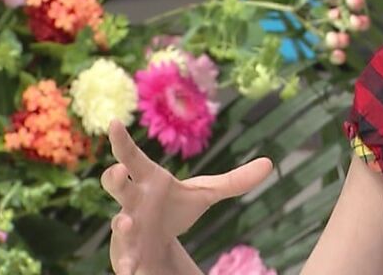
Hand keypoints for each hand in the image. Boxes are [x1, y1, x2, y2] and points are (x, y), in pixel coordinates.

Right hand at [104, 119, 273, 274]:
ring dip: (121, 224)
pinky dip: (126, 264)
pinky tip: (130, 269)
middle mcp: (133, 201)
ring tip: (127, 222)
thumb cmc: (174, 209)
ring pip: (119, 223)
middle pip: (117, 186)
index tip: (114, 123)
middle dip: (113, 178)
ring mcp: (128, 228)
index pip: (134, 158)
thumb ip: (234, 180)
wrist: (160, 244)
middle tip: (117, 171)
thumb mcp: (205, 194)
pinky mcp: (129, 252)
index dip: (123, 141)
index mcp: (148, 180)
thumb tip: (269, 163)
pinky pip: (124, 259)